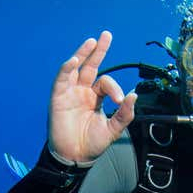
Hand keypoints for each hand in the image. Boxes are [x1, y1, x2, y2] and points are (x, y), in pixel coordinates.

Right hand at [48, 31, 136, 163]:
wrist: (75, 157)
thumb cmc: (92, 144)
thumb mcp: (113, 128)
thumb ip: (125, 113)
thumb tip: (134, 95)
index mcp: (95, 97)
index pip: (106, 83)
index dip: (114, 89)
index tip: (119, 101)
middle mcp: (82, 91)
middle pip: (90, 66)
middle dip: (98, 51)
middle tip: (106, 35)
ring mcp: (70, 93)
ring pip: (76, 68)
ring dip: (82, 54)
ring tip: (91, 42)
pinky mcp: (58, 98)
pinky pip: (61, 80)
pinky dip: (67, 69)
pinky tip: (74, 60)